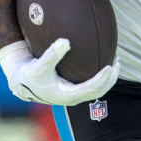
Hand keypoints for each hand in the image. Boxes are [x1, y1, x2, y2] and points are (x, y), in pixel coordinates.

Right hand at [0, 39, 119, 105]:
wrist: (23, 84)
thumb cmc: (31, 75)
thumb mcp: (39, 65)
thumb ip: (52, 54)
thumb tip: (65, 42)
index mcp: (67, 95)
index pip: (91, 89)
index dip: (102, 79)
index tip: (110, 66)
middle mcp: (73, 98)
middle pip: (99, 92)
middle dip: (110, 79)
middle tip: (116, 62)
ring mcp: (75, 95)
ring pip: (98, 90)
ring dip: (108, 78)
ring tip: (115, 61)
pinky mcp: (74, 90)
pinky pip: (92, 85)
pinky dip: (100, 76)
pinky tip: (103, 61)